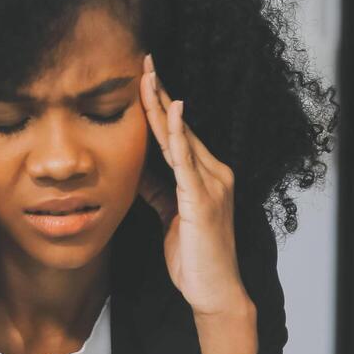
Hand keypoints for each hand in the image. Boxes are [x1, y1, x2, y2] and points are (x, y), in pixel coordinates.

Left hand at [136, 54, 251, 316]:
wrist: (214, 292)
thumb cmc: (195, 259)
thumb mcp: (170, 218)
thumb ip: (158, 191)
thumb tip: (139, 171)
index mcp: (205, 176)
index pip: (177, 134)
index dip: (159, 105)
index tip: (143, 78)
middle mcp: (213, 173)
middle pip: (179, 127)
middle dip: (159, 93)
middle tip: (143, 60)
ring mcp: (211, 184)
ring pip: (181, 137)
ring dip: (162, 104)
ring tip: (148, 75)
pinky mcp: (203, 199)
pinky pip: (187, 160)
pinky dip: (178, 133)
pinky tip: (170, 110)